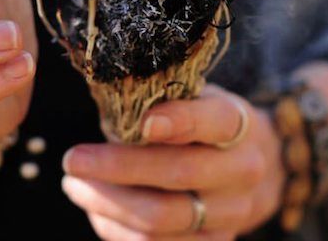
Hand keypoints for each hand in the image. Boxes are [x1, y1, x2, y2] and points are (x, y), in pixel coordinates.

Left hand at [62, 85, 284, 239]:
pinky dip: (117, 229)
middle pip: (178, 173)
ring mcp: (232, 212)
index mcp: (238, 124)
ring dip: (108, 204)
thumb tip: (110, 105)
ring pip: (161, 218)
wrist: (255, 167)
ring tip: (76, 186)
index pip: (214, 121)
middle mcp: (242, 170)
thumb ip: (160, 101)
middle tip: (73, 160)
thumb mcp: (195, 100)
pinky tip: (98, 211)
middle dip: (118, 168)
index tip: (142, 123)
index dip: (180, 121)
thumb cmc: (206, 128)